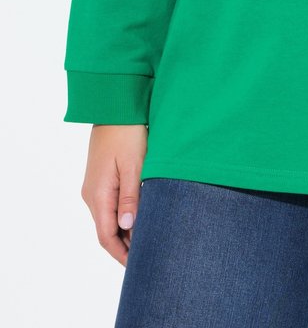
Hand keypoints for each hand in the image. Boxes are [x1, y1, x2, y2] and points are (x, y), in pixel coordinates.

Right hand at [80, 123, 147, 265]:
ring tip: (149, 239)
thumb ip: (130, 197)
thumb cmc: (127, 133)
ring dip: (126, 230)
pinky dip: (125, 215)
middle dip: (126, 245)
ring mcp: (95, 186)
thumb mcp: (133, 165)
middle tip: (149, 255)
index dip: (122, 254)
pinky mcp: (102, 178)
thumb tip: (128, 228)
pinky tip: (141, 216)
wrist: (115, 106)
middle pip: (107, 230)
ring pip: (109, 218)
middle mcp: (92, 194)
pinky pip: (111, 204)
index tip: (138, 266)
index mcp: (98, 194)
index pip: (106, 236)